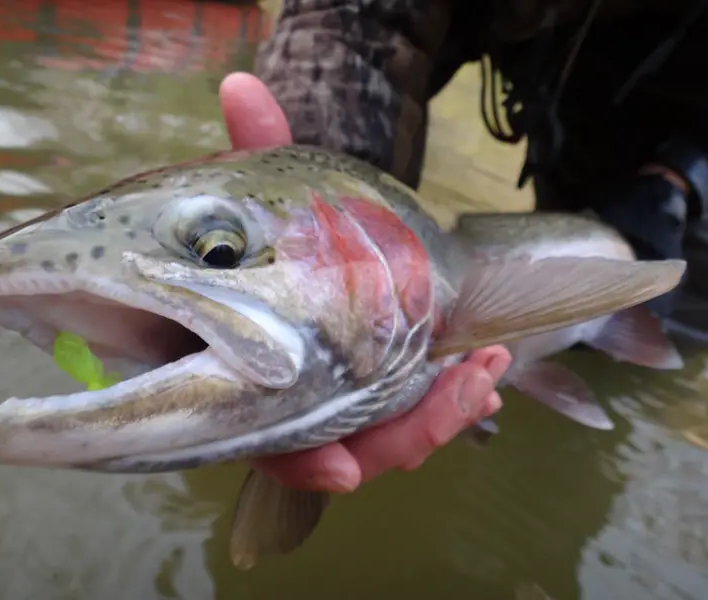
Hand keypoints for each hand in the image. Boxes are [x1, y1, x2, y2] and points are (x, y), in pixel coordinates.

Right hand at [219, 72, 510, 492]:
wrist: (273, 248)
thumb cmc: (255, 237)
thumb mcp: (261, 198)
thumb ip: (253, 155)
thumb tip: (241, 87)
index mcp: (252, 377)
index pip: (273, 446)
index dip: (305, 464)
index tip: (342, 470)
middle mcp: (293, 399)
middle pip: (349, 451)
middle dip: (412, 433)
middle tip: (468, 386)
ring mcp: (338, 396)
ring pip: (388, 435)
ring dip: (442, 413)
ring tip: (486, 373)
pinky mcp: (376, 384)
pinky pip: (409, 409)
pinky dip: (445, 397)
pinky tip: (479, 371)